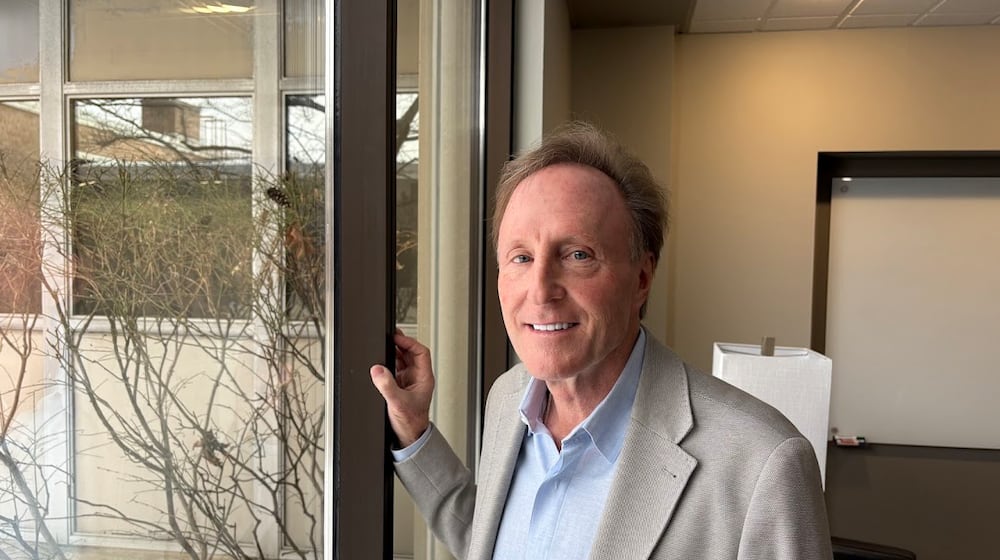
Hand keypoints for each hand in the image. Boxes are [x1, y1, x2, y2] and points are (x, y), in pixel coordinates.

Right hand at [370, 330, 434, 446]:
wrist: (409, 436)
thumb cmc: (411, 422)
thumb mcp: (397, 403)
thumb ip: (387, 385)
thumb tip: (378, 370)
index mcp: (424, 378)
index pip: (421, 353)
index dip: (410, 343)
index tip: (397, 338)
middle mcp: (418, 378)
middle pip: (411, 354)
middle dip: (401, 344)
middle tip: (390, 337)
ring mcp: (409, 381)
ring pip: (403, 360)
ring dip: (394, 353)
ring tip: (385, 345)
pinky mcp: (401, 386)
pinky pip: (395, 369)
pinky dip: (389, 364)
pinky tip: (382, 362)